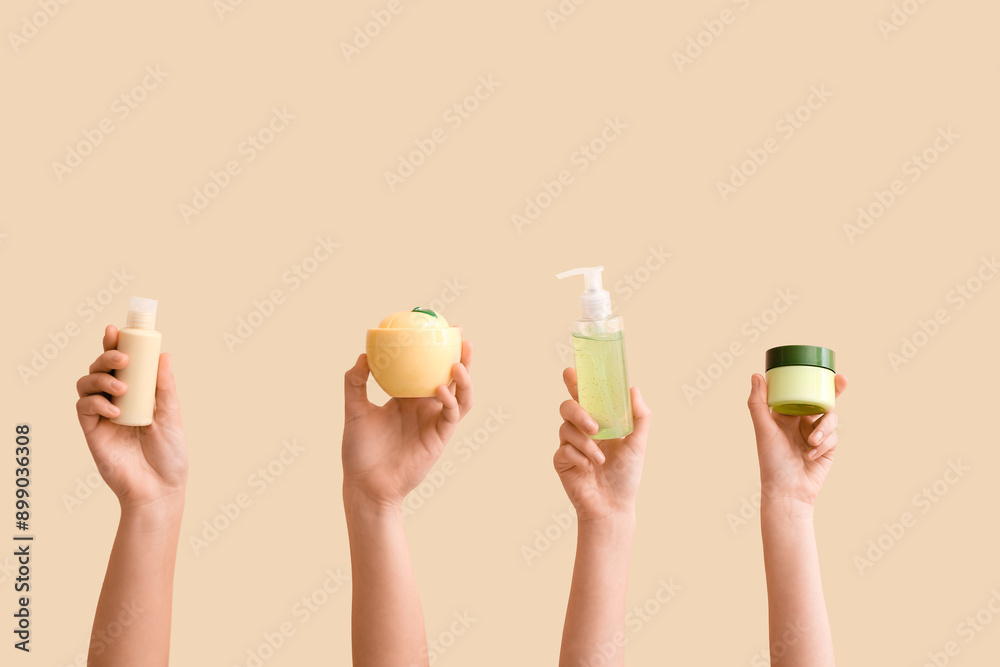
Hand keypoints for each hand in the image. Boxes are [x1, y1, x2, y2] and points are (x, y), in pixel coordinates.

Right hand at [75, 326, 188, 511]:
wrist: (159, 489)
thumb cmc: (170, 456)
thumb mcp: (172, 417)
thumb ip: (165, 388)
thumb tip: (164, 355)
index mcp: (138, 394)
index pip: (122, 365)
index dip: (114, 345)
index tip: (115, 329)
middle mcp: (117, 401)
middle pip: (100, 369)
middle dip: (106, 356)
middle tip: (123, 357)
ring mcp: (103, 416)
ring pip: (86, 384)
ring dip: (101, 379)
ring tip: (122, 389)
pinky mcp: (92, 432)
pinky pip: (83, 408)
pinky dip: (96, 403)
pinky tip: (115, 411)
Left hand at [342, 340, 473, 508]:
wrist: (366, 484)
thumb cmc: (359, 451)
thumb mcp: (354, 410)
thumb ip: (355, 382)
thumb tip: (363, 355)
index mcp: (408, 398)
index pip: (427, 369)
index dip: (437, 351)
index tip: (439, 328)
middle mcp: (425, 407)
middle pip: (451, 378)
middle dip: (461, 358)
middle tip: (461, 337)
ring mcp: (434, 422)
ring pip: (460, 396)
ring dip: (464, 379)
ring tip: (457, 363)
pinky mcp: (439, 438)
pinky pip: (450, 415)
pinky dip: (449, 401)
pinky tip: (440, 390)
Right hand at [553, 368, 651, 520]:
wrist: (613, 505)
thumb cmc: (626, 475)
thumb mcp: (638, 444)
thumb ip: (640, 417)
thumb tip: (633, 389)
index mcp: (598, 420)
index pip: (584, 395)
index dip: (574, 381)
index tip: (570, 372)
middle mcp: (581, 429)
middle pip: (567, 406)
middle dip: (578, 412)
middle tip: (594, 427)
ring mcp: (569, 444)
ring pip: (565, 429)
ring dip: (585, 443)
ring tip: (600, 459)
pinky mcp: (561, 460)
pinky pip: (564, 450)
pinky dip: (579, 457)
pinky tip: (589, 468)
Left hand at [747, 373, 846, 506]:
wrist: (788, 491)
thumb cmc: (772, 461)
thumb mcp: (764, 429)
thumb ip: (758, 403)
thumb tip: (756, 375)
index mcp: (784, 414)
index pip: (799, 391)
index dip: (811, 379)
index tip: (821, 368)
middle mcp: (799, 421)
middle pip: (821, 400)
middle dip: (833, 390)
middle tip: (842, 380)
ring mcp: (814, 433)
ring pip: (829, 418)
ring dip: (823, 429)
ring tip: (812, 442)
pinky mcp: (827, 447)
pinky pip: (833, 437)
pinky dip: (823, 445)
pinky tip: (811, 455)